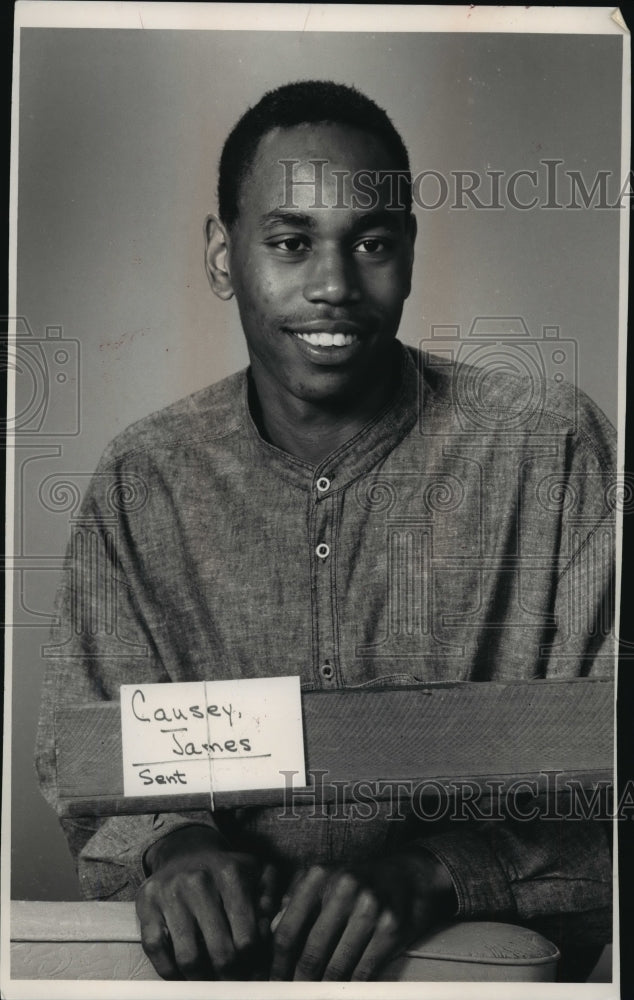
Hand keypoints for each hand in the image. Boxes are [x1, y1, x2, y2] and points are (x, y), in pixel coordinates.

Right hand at [135, 824, 278, 979]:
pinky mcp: (147, 904)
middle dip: (230, 976)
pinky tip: (183, 973)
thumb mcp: (257, 872)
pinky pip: (156, 950)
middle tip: (233, 983)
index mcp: (230, 873)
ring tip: (210, 981)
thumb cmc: (226, 872)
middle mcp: (198, 881)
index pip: (247, 937)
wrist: (185, 852)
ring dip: (201, 979)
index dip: (252, 964)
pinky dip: (170, 971)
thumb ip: (271, 896)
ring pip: (188, 957)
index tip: (253, 974)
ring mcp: (170, 893)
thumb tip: (270, 925)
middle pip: (220, 952)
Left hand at [269, 849, 455, 980]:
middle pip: (311, 951)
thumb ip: (297, 901)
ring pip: (336, 965)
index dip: (278, 963)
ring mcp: (370, 907)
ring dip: (322, 988)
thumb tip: (274, 930)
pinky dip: (349, 987)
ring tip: (314, 996)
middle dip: (298, 982)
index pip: (289, 928)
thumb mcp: (325, 881)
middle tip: (291, 996)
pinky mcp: (391, 927)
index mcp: (321, 875)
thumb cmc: (360, 881)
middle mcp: (344, 887)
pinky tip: (341, 992)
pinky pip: (363, 969)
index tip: (273, 981)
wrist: (409, 874)